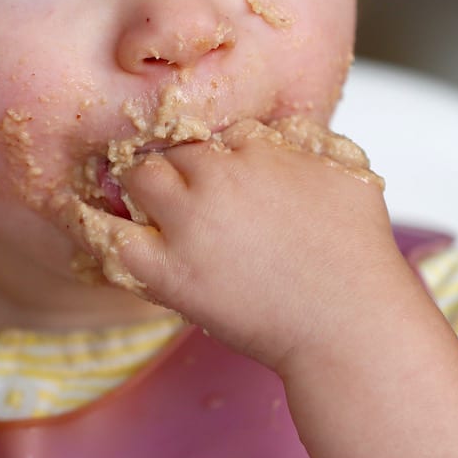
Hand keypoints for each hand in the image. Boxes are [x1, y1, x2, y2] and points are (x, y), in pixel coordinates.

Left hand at [72, 122, 401, 375]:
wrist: (348, 324)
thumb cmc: (358, 252)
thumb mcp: (349, 171)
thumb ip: (306, 140)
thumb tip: (272, 133)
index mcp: (257, 147)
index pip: (217, 134)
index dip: (220, 159)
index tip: (226, 183)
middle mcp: (217, 177)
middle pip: (174, 151)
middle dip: (181, 170)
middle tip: (195, 202)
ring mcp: (188, 224)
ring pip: (139, 178)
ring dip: (145, 190)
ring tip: (161, 215)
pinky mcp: (169, 273)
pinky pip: (113, 240)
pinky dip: (102, 230)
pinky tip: (98, 229)